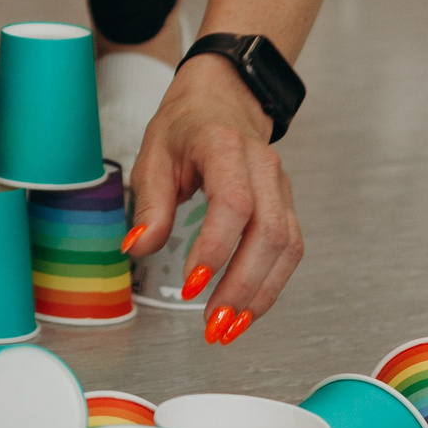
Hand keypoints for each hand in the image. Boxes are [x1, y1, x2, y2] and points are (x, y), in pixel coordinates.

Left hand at [125, 54, 301, 342]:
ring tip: (229, 327)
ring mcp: (281, 187)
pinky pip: (290, 250)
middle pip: (270, 234)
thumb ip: (149, 202)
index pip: (234, 203)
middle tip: (212, 322)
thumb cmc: (186, 125)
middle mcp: (264, 168)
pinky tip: (246, 309)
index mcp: (225, 147)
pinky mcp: (286, 206)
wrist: (223, 99)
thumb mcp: (153, 153)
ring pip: (288, 247)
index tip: (191, 283)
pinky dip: (270, 284)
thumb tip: (137, 247)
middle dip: (242, 285)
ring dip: (261, 294)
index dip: (216, 247)